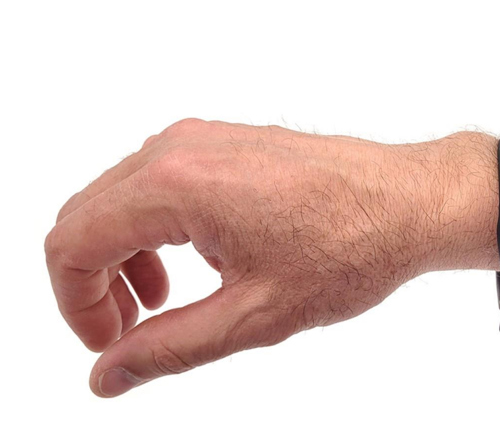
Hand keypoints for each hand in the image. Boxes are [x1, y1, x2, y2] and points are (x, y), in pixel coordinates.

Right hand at [45, 119, 498, 396]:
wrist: (413, 203)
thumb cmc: (352, 249)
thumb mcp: (253, 316)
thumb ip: (169, 348)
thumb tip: (107, 376)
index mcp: (176, 185)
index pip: (72, 245)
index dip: (76, 305)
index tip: (108, 344)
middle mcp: (179, 148)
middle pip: (88, 218)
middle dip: (94, 283)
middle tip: (129, 334)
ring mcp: (203, 138)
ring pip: (121, 200)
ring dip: (123, 256)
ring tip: (161, 304)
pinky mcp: (226, 142)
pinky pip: (159, 183)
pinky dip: (155, 229)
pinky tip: (192, 266)